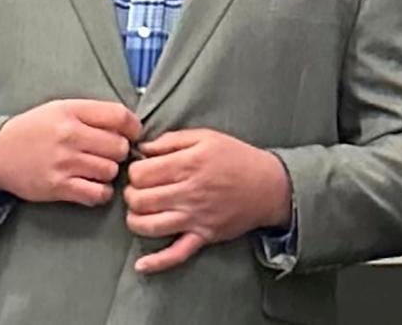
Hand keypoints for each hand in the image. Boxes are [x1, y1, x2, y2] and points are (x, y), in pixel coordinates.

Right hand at [0, 99, 140, 205]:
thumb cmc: (34, 129)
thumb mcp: (61, 108)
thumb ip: (94, 114)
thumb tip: (131, 126)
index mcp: (72, 111)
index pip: (120, 116)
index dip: (134, 127)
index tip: (132, 134)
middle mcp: (69, 136)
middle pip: (120, 147)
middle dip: (120, 151)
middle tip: (109, 154)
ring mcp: (63, 163)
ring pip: (110, 171)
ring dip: (109, 172)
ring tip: (96, 169)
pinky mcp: (58, 187)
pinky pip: (97, 193)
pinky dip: (100, 192)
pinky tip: (93, 185)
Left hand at [124, 129, 290, 273]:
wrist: (269, 185)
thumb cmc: (237, 157)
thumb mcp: (206, 136)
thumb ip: (172, 140)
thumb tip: (143, 148)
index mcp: (188, 164)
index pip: (141, 173)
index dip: (134, 172)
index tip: (141, 171)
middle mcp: (189, 192)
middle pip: (140, 199)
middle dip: (132, 194)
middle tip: (139, 190)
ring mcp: (195, 218)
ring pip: (150, 226)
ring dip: (135, 220)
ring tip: (140, 212)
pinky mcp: (203, 236)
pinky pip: (176, 254)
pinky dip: (157, 262)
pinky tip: (141, 265)